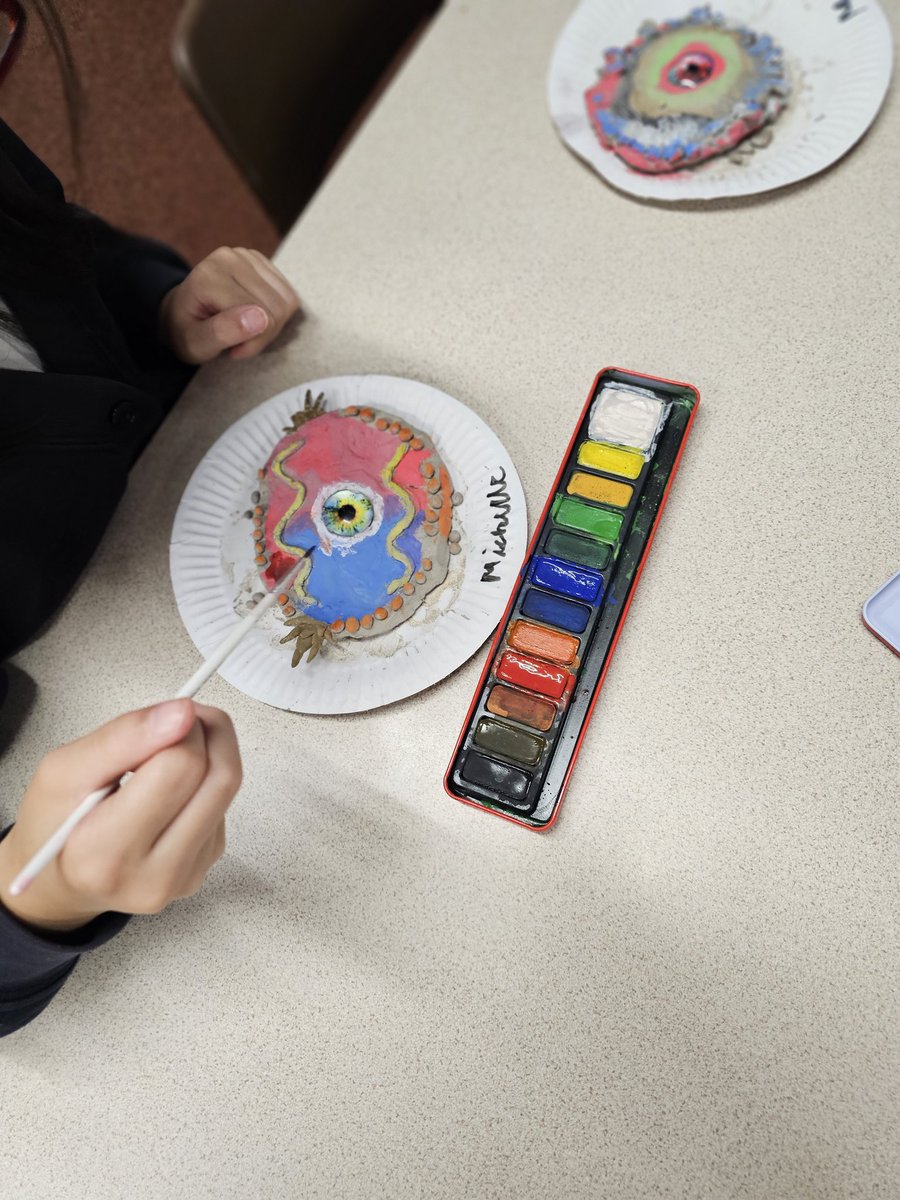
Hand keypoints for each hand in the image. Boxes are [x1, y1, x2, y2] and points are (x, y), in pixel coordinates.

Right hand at [0, 700, 240, 932]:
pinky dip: (204, 783)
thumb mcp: (63, 771)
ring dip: (210, 754)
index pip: (178, 770)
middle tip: (176, 722)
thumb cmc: (55, 824)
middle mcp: (154, 877)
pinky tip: (172, 787)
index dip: (180, 728)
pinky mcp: (203, 869)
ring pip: (228, 790)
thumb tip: (183, 713)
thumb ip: (122, 737)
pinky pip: (223, 808)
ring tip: (169, 751)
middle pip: (219, 778)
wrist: (59, 879)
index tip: (163, 718)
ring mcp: (185, 878)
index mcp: (106, 854)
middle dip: (205, 733)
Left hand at [158, 246, 300, 364]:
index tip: (233, 352)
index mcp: (209, 277)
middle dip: (263, 334)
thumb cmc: (187, 332)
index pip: (260, 316)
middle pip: (277, 308)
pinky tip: (254, 316)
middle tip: (240, 343)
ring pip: (286, 301)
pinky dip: (276, 312)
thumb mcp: (195, 344)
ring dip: (271, 325)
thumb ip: (222, 332)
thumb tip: (261, 318)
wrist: (179, 313)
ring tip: (246, 330)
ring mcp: (246, 255)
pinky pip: (287, 294)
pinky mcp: (258, 260)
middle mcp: (228, 258)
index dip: (253, 343)